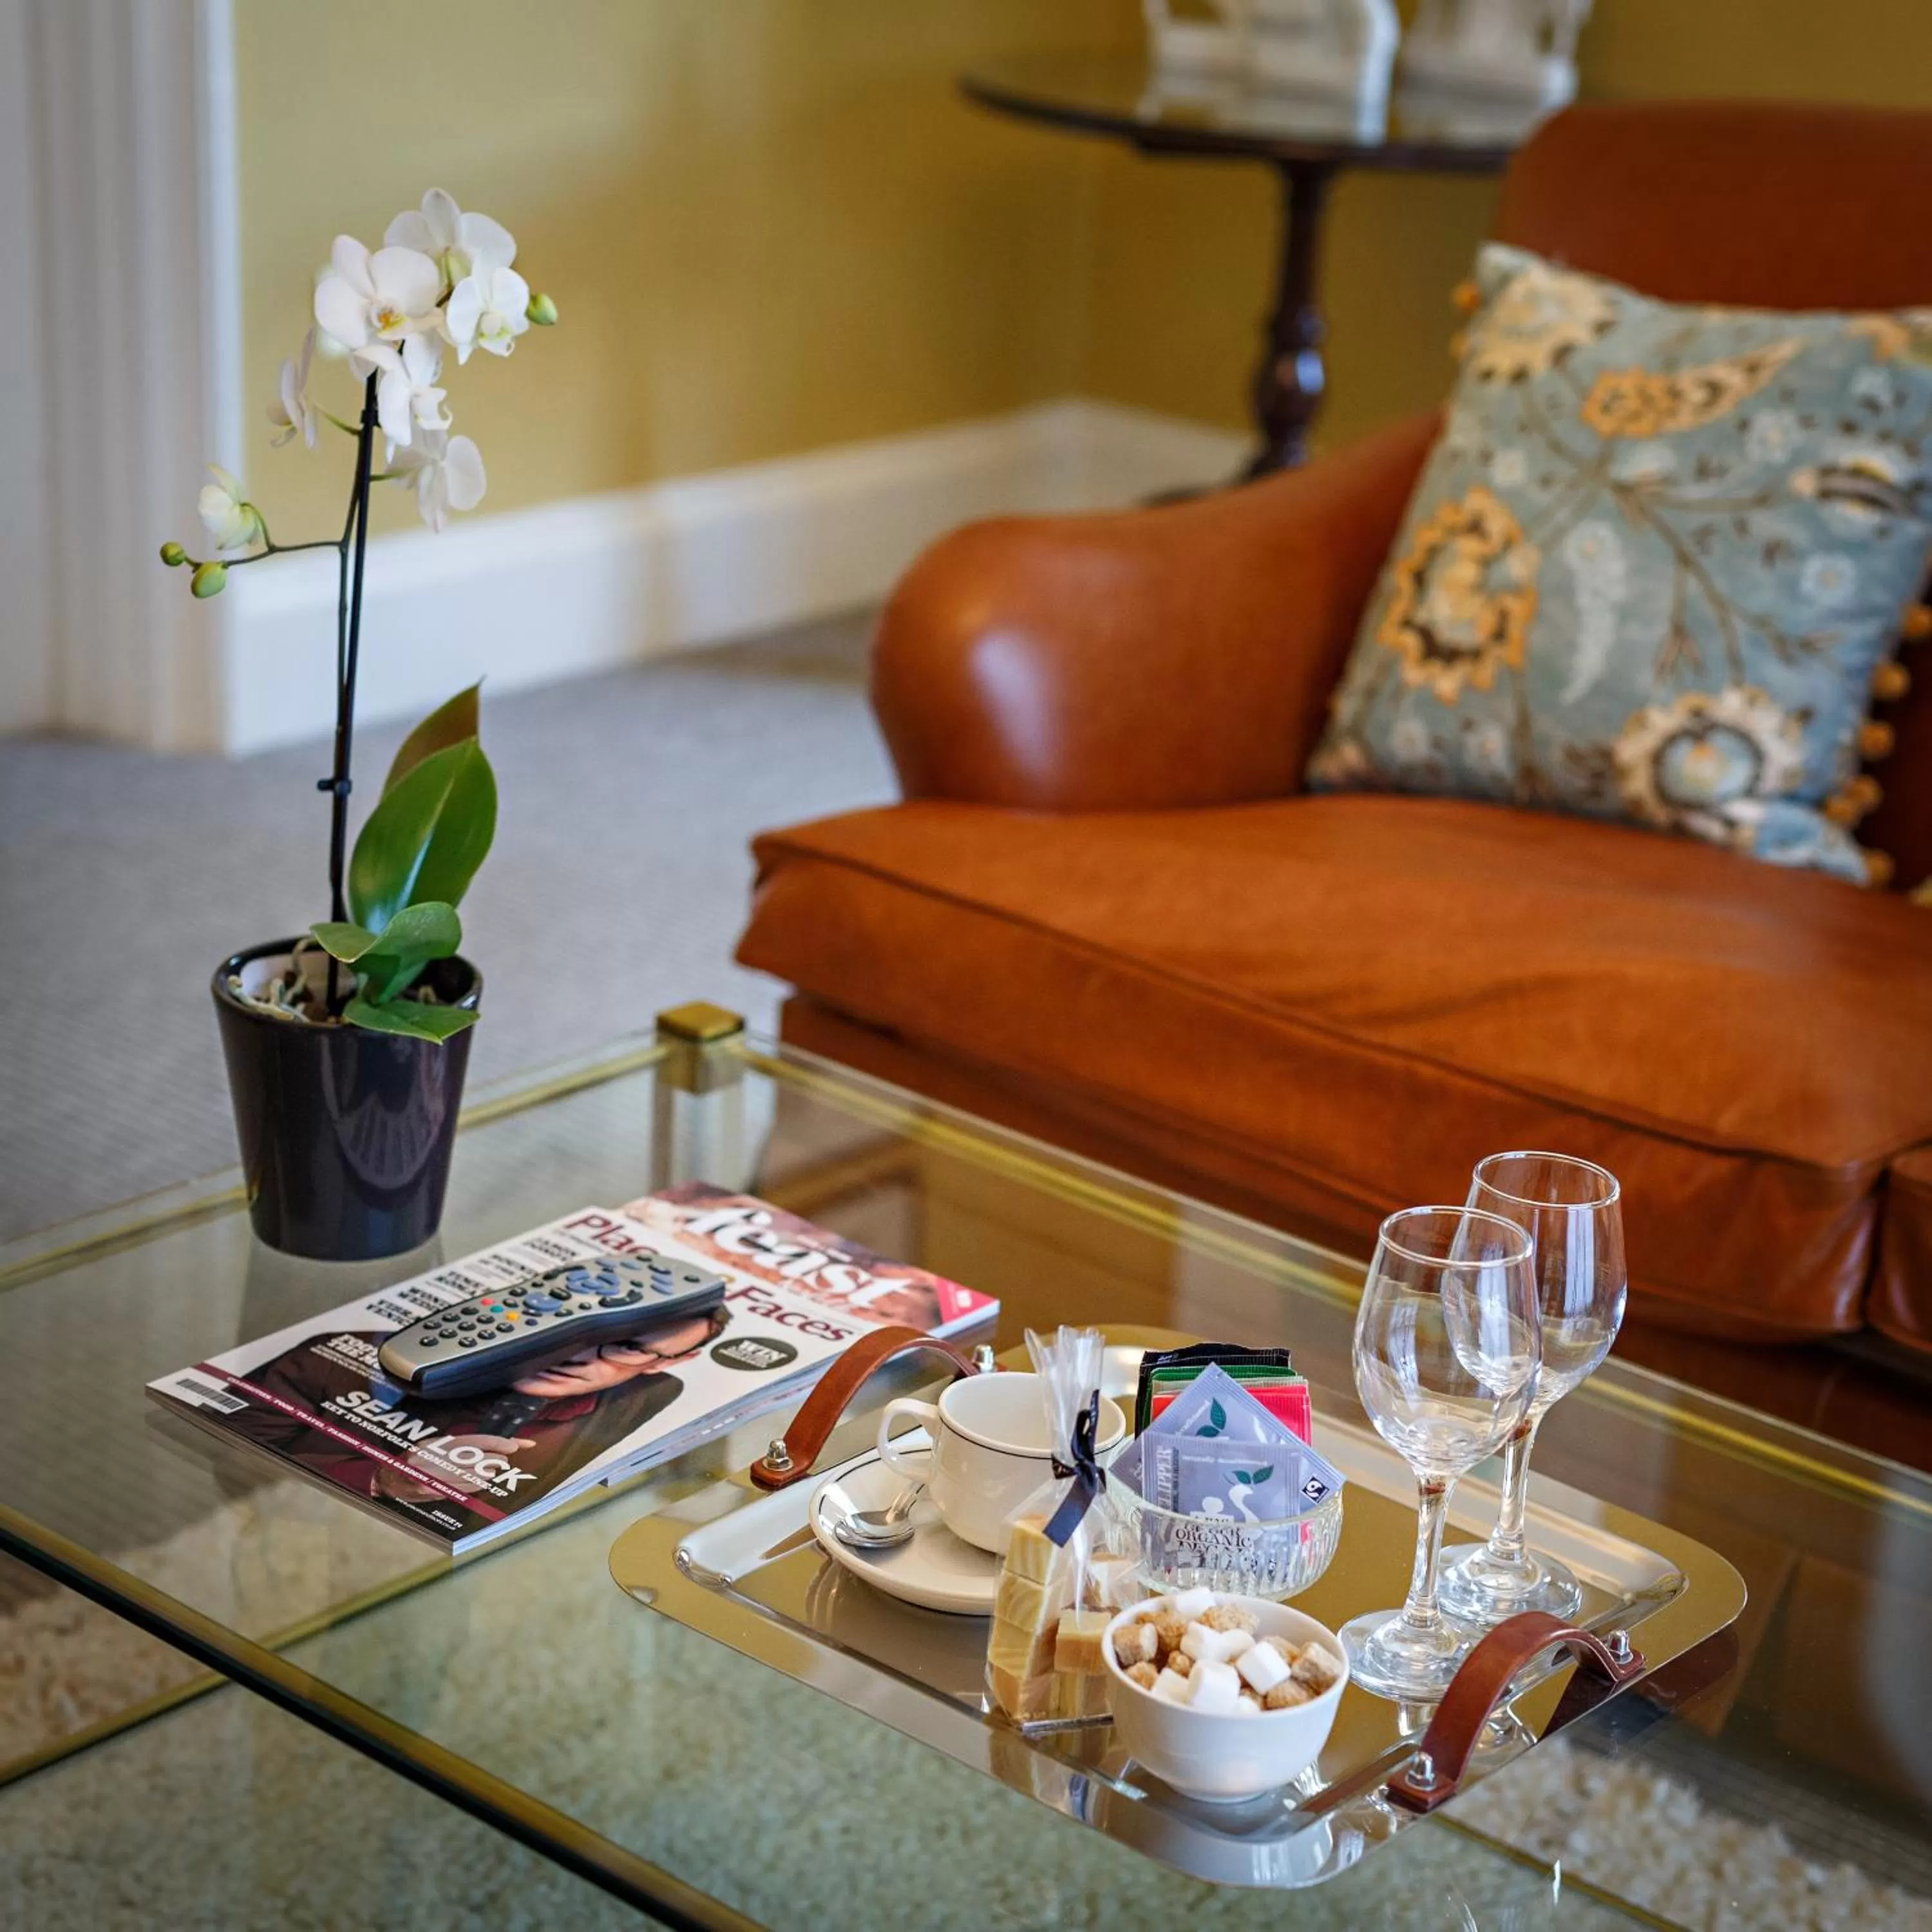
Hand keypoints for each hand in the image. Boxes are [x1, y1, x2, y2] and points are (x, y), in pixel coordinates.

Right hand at [373, 1432, 529, 1501]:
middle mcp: (433, 1458)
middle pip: (474, 1458)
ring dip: (486, 1473)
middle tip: (504, 1460)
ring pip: (469, 1475)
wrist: (385, 1478)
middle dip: (493, 1459)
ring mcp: (431, 1476)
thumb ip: (455, 1446)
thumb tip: (485, 1448)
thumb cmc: (411, 1459)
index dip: (495, 1442)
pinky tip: (482, 1482)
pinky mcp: (430, 1491)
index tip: (514, 1445)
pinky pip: (459, 1488)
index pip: (472, 1440)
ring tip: (494, 1470)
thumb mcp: (430, 1445)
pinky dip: (474, 1485)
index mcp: (435, 1443)